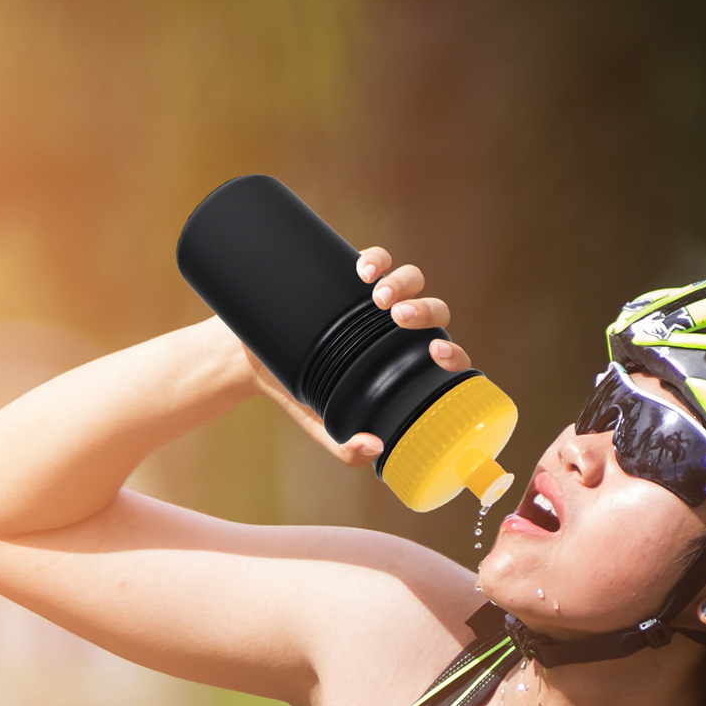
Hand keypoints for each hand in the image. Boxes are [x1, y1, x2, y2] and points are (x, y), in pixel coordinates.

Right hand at [234, 245, 470, 470]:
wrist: (252, 360)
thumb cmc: (298, 392)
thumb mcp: (323, 425)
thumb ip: (346, 446)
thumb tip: (374, 448)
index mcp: (403, 362)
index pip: (444, 354)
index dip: (452, 353)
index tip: (436, 354)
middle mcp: (397, 327)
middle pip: (433, 309)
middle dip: (425, 310)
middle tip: (399, 320)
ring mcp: (376, 298)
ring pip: (411, 278)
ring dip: (403, 283)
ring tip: (379, 298)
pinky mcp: (350, 273)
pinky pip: (377, 257)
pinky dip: (377, 260)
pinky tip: (364, 272)